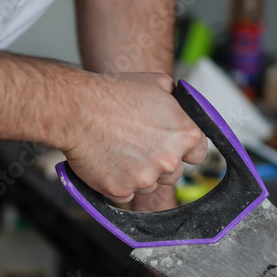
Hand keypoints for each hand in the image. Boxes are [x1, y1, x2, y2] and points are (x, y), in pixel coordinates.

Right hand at [63, 73, 207, 203]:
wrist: (77, 109)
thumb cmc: (113, 94)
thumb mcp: (157, 83)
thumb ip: (177, 100)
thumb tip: (181, 106)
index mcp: (184, 134)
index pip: (198, 154)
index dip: (184, 150)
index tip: (171, 147)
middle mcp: (169, 160)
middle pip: (173, 173)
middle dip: (158, 163)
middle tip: (137, 145)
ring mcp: (145, 179)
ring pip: (148, 185)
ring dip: (137, 173)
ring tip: (118, 149)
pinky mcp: (120, 190)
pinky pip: (125, 193)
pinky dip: (117, 182)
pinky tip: (107, 162)